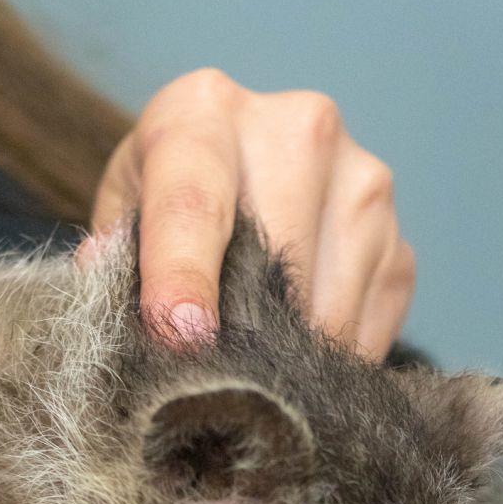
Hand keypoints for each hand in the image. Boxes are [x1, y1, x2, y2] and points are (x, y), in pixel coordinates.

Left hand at [82, 68, 415, 360]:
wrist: (245, 179)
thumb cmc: (167, 203)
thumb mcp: (122, 217)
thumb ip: (113, 259)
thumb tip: (102, 285)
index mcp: (204, 113)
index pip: (194, 203)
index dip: (185, 276)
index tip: (182, 336)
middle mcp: (299, 130)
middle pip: (277, 261)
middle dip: (242, 338)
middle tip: (211, 390)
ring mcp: (364, 186)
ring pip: (327, 311)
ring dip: (287, 360)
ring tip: (250, 372)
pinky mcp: (400, 246)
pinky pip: (366, 335)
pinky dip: (328, 364)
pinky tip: (294, 356)